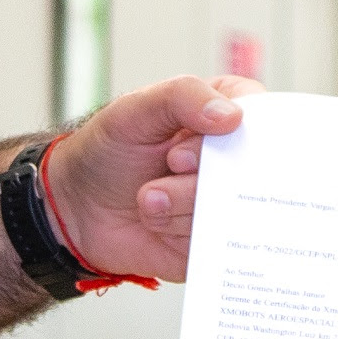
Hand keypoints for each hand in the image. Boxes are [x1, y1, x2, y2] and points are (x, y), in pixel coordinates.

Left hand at [44, 76, 256, 282]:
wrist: (75, 208)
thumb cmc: (107, 150)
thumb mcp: (135, 108)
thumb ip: (183, 97)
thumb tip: (233, 116)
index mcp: (226, 113)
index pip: (262, 121)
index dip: (232, 136)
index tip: (187, 145)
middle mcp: (234, 158)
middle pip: (253, 170)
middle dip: (202, 174)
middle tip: (169, 164)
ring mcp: (227, 200)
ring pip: (234, 208)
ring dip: (181, 203)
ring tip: (148, 196)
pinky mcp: (216, 239)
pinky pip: (218, 241)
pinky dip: (179, 230)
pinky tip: (155, 220)